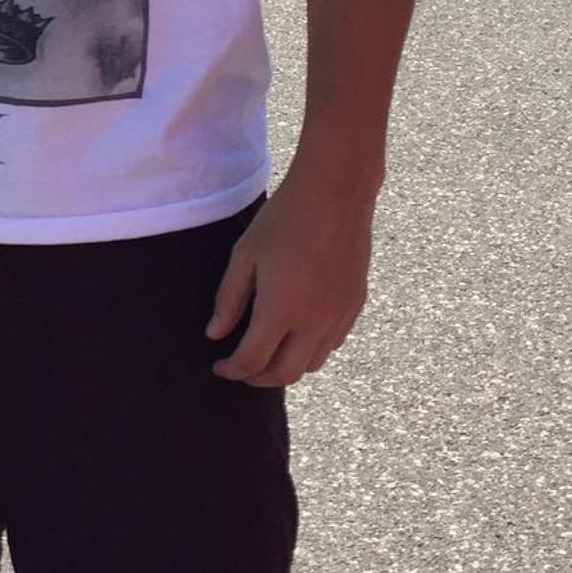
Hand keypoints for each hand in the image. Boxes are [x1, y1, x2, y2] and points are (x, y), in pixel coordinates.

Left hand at [205, 166, 375, 386]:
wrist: (336, 194)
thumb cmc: (283, 220)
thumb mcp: (244, 256)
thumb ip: (230, 299)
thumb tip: (215, 335)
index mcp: (282, 310)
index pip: (253, 360)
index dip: (232, 370)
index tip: (218, 366)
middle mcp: (315, 322)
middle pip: (286, 374)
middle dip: (258, 378)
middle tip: (240, 368)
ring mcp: (340, 316)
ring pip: (313, 364)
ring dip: (287, 366)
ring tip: (266, 352)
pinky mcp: (356, 305)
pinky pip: (332, 344)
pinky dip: (311, 350)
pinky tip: (296, 333)